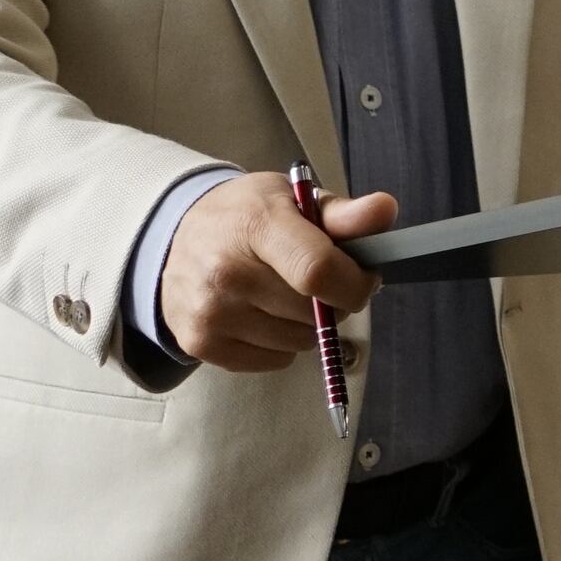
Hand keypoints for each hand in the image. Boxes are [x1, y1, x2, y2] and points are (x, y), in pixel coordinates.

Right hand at [155, 171, 395, 372]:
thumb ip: (342, 213)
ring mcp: (210, 312)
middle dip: (333, 302)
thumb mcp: (292, 199)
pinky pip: (274, 361)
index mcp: (255, 225)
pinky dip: (280, 345)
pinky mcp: (200, 343)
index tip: (363, 279)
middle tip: (317, 282)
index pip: (317, 271)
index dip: (354, 284)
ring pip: (299, 342)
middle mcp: (226, 271)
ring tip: (284, 294)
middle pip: (313, 312)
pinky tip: (262, 314)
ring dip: (306, 325)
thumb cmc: (245, 216)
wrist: (174, 237)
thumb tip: (385, 210)